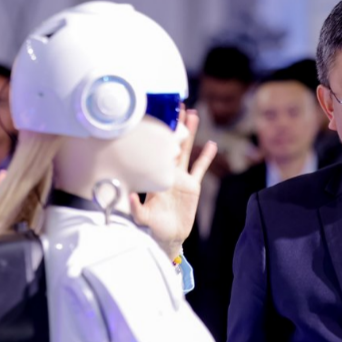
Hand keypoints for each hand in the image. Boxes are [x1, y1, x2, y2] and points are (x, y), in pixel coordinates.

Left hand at [130, 109, 216, 259]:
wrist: (168, 235)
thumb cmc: (152, 226)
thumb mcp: (142, 217)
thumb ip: (136, 207)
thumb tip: (129, 196)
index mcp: (154, 176)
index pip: (157, 151)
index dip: (159, 135)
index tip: (159, 117)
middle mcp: (168, 173)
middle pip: (173, 144)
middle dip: (176, 125)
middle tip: (178, 106)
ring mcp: (181, 178)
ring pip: (187, 151)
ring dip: (191, 134)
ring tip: (194, 115)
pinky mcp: (192, 186)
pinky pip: (200, 169)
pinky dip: (207, 158)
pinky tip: (212, 145)